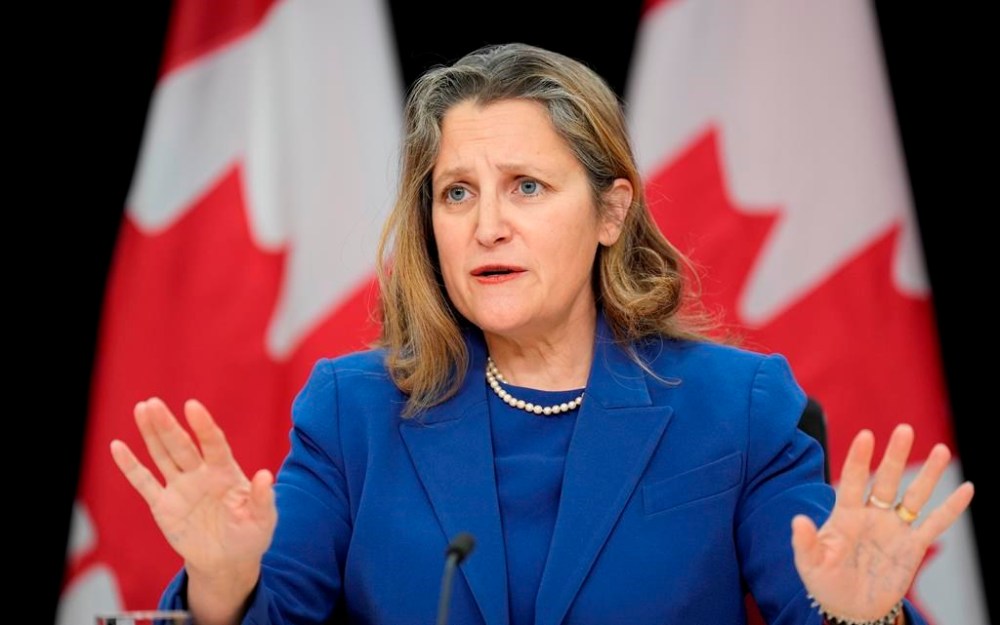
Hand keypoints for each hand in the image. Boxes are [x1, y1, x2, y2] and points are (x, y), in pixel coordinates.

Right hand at [110, 398, 276, 581]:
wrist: (227, 561)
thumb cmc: (249, 536)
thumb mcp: (262, 520)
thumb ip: (262, 499)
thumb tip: (265, 475)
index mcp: (226, 473)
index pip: (214, 444)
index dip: (204, 427)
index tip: (193, 406)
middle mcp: (201, 474)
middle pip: (182, 446)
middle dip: (168, 425)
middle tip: (153, 403)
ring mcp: (180, 487)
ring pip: (162, 456)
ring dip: (151, 434)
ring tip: (142, 408)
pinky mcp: (163, 505)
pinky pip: (144, 483)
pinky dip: (130, 466)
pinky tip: (117, 447)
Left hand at [791, 424, 973, 621]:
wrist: (851, 608)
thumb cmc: (825, 582)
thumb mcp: (810, 564)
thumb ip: (805, 542)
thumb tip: (798, 520)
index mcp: (845, 514)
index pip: (852, 480)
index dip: (859, 459)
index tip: (866, 435)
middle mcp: (872, 515)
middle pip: (886, 480)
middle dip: (895, 456)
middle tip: (904, 429)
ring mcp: (894, 529)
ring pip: (914, 496)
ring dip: (928, 474)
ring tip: (941, 449)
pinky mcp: (912, 547)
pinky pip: (935, 524)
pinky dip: (951, 508)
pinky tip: (967, 488)